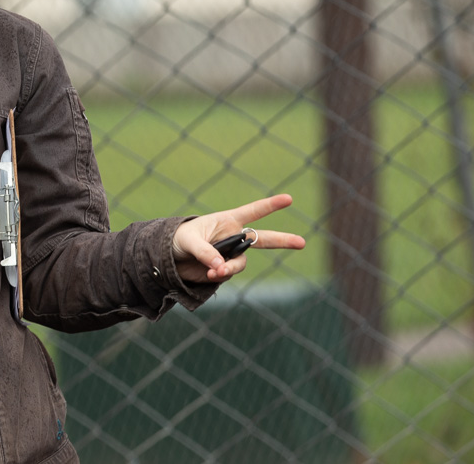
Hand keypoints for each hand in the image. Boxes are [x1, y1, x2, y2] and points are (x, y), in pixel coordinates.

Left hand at [172, 194, 303, 282]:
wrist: (170, 258)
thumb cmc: (179, 239)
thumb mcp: (189, 241)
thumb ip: (205, 252)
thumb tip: (220, 267)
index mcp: (227, 220)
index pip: (253, 211)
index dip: (270, 205)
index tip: (288, 199)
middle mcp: (233, 237)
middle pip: (263, 238)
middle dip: (283, 240)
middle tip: (302, 242)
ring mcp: (231, 254)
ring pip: (241, 262)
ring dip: (230, 267)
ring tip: (214, 271)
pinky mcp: (225, 269)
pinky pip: (229, 272)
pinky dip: (221, 274)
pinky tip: (208, 274)